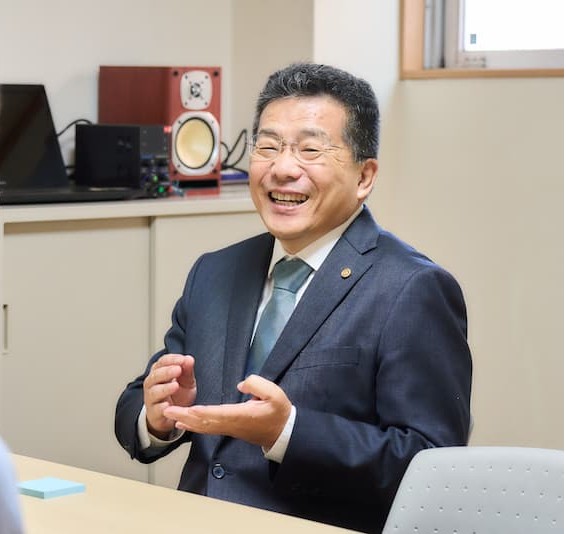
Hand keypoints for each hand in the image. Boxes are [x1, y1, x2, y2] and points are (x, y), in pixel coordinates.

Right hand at [143, 354, 196, 438]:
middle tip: (178, 370)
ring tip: (175, 386)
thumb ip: (187, 370)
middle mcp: (153, 384)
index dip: (171, 359)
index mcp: (160, 372)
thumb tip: (189, 359)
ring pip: (154, 392)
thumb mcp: (186, 381)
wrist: (172, 416)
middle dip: (166, 372)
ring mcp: (152, 399)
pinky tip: (167, 405)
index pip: (162, 362)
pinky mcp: (154, 414)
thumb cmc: (178, 395)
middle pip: (155, 375)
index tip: (182, 359)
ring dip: (164, 388)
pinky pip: (155, 410)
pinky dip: (160, 407)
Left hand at [163, 375, 291, 449]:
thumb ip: (257, 385)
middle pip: (204, 421)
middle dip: (184, 416)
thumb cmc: (279, 412)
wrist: (283, 432)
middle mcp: (231, 424)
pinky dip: (193, 425)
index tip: (185, 408)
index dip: (199, 412)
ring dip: (186, 421)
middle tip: (165, 410)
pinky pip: (207, 428)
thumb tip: (242, 384)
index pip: (216, 413)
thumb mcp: (275, 394)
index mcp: (241, 415)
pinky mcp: (229, 428)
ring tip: (169, 415)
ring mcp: (229, 428)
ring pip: (203, 426)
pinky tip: (184, 423)